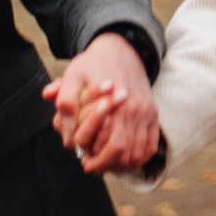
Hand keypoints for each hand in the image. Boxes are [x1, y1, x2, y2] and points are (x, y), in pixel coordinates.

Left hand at [42, 31, 157, 176]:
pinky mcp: (153, 114)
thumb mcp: (72, 75)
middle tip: (93, 166)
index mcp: (116, 104)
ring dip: (123, 165)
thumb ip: (64, 98)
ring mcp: (146, 113)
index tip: (85, 162)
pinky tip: (123, 159)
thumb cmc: (92, 65)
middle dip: (108, 166)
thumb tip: (63, 128)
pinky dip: (139, 157)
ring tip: (106, 164)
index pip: (113, 147)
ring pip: (139, 154)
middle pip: (126, 154)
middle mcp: (135, 110)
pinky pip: (150, 146)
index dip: (98, 161)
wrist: (120, 49)